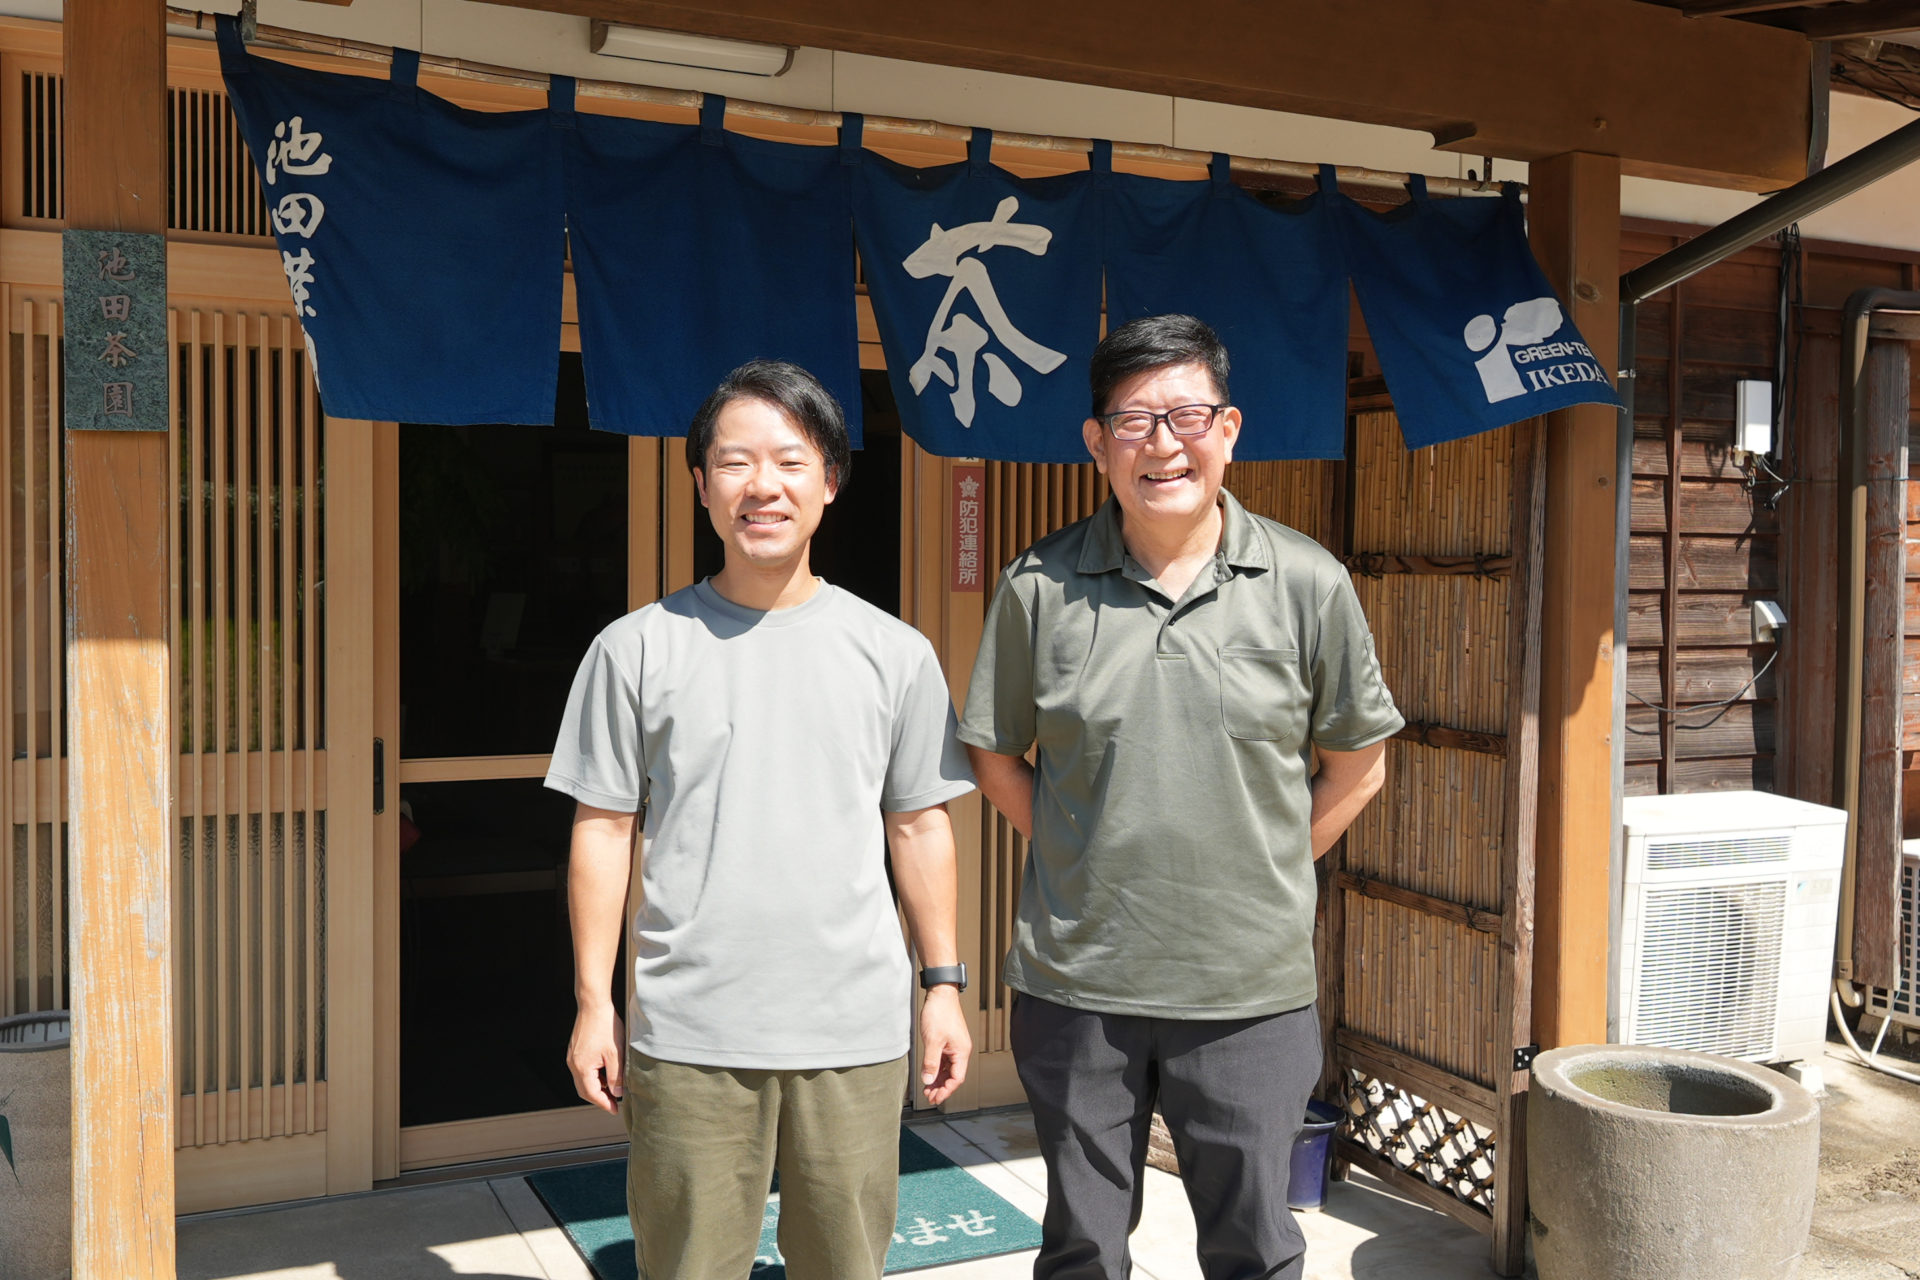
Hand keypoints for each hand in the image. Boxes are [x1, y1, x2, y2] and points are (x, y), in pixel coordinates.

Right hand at [567, 1003, 626, 1114]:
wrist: (593, 1005)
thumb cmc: (606, 1027)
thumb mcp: (616, 1053)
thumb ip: (616, 1076)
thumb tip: (617, 1093)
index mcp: (582, 1067)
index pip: (592, 1094)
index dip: (604, 1104)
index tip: (616, 1110)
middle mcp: (573, 1064)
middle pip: (584, 1090)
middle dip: (600, 1098)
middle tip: (614, 1103)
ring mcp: (572, 1057)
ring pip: (583, 1080)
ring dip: (597, 1087)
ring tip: (614, 1087)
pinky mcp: (575, 1051)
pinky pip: (583, 1070)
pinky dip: (594, 1076)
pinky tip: (607, 1072)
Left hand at [918, 985, 971, 1106]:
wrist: (940, 994)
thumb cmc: (940, 1013)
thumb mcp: (932, 1040)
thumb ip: (930, 1062)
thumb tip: (928, 1080)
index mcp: (961, 1052)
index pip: (957, 1079)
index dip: (946, 1090)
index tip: (935, 1098)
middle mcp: (960, 1051)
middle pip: (953, 1076)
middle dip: (941, 1088)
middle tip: (929, 1097)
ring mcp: (954, 1046)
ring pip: (948, 1069)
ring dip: (938, 1080)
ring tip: (927, 1089)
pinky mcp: (948, 1042)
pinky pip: (944, 1061)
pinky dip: (936, 1069)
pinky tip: (929, 1074)